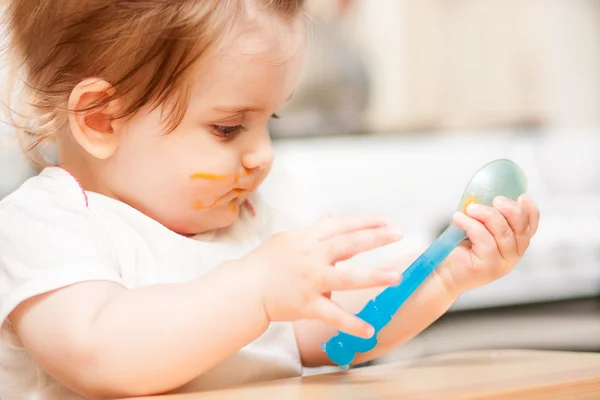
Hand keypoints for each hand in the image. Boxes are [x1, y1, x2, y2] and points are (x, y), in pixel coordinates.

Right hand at [243, 214, 402, 337]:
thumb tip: (330, 216)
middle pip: (347, 244)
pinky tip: (370, 330)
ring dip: (374, 277)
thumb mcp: (289, 239)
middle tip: (398, 234)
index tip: (385, 220)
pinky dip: (351, 324)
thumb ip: (314, 229)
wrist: (246, 288)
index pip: (340, 226)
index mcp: (308, 239)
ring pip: (346, 277)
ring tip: (397, 277)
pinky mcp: (308, 305)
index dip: (363, 221)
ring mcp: (311, 281)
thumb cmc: (266, 262)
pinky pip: (333, 315)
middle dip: (375, 238)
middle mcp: (312, 257)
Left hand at [437, 194, 539, 293]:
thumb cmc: (460, 247)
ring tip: (470, 208)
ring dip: (486, 214)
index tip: (521, 196)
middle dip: (509, 209)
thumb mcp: (478, 226)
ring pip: (502, 232)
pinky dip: (471, 224)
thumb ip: (488, 214)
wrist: (444, 271)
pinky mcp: (487, 267)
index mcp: (515, 244)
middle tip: (494, 200)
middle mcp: (513, 255)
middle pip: (520, 228)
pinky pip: (484, 239)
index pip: (531, 227)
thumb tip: (485, 192)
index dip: (530, 211)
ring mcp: (502, 263)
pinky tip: (458, 218)